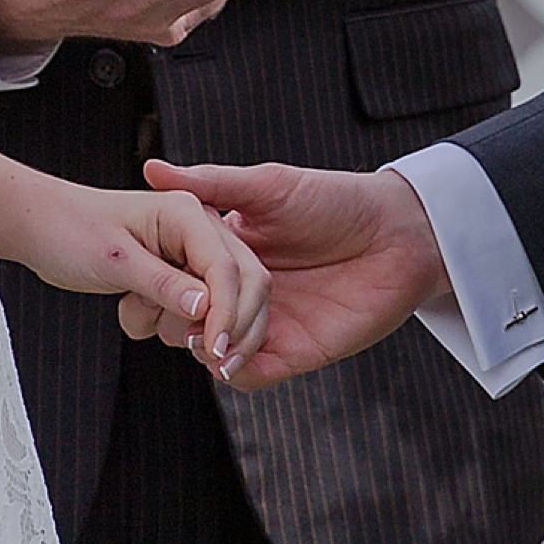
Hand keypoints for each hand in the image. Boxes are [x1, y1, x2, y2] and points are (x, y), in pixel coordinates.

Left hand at [74, 177, 268, 377]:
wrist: (39, 226)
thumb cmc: (68, 230)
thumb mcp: (115, 261)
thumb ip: (163, 284)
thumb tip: (205, 309)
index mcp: (188, 213)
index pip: (228, 270)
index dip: (227, 315)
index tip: (215, 351)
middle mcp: (198, 230)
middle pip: (243, 288)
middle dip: (219, 325)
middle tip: (190, 349)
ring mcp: (190, 253)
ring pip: (219, 305)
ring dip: (181, 325)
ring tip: (136, 311)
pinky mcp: (177, 274)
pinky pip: (192, 311)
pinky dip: (166, 323)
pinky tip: (134, 311)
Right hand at [135, 157, 443, 386]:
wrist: (399, 233)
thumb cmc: (336, 200)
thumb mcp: (267, 186)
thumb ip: (211, 183)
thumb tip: (151, 168)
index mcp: (229, 255)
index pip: (179, 281)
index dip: (158, 285)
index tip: (144, 283)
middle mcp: (243, 294)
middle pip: (191, 322)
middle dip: (176, 324)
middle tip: (172, 316)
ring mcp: (269, 325)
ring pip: (216, 354)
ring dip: (204, 351)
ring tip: (200, 338)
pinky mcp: (296, 352)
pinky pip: (254, 375)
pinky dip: (236, 373)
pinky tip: (229, 357)